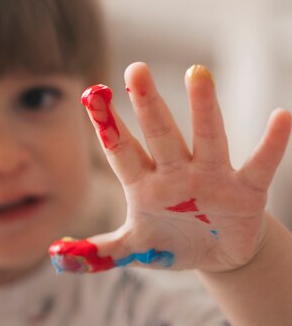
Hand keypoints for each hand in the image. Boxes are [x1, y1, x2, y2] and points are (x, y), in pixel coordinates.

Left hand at [50, 63, 290, 273]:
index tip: (91, 93)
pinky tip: (281, 117)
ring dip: (203, 109)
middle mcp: (175, 172)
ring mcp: (210, 178)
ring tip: (197, 73)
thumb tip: (56, 256)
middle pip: (160, 134)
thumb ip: (99, 251)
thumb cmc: (169, 241)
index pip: (121, 150)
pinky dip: (272, 145)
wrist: (214, 255)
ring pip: (206, 138)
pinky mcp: (245, 191)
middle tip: (135, 69)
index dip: (107, 126)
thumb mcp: (133, 248)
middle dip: (148, 104)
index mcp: (144, 184)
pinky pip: (260, 165)